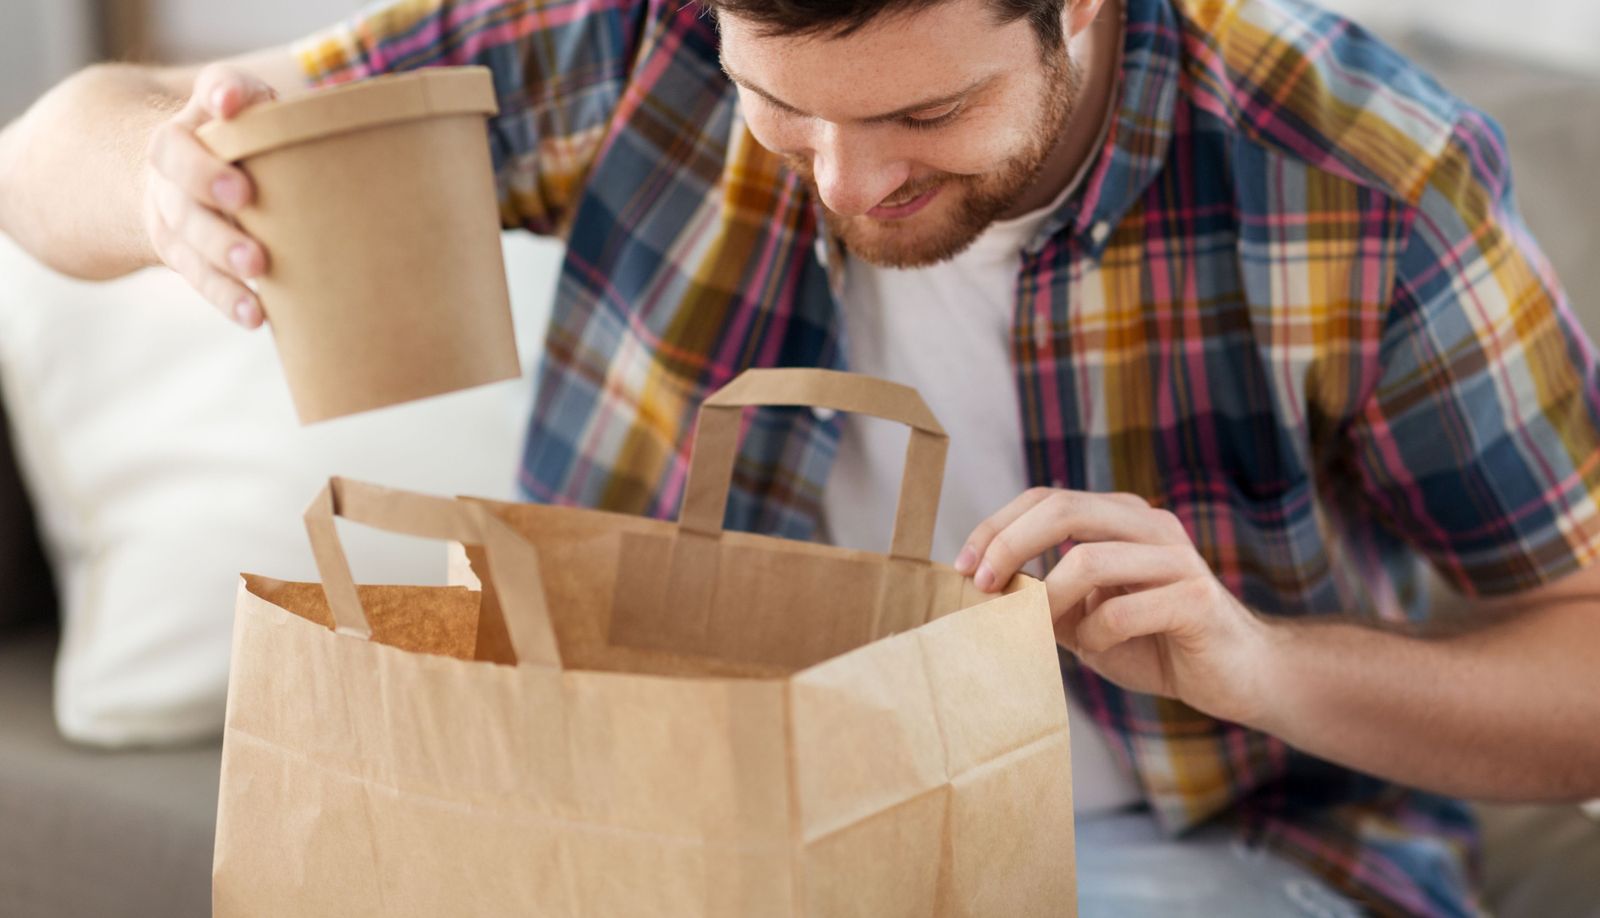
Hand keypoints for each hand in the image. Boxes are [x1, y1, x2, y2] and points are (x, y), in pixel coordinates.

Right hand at [141, 64, 276, 327]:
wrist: (177, 182)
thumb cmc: (240, 145)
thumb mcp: (251, 114)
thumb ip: (261, 104)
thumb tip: (272, 108)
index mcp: (196, 120)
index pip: (205, 93)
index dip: (218, 95)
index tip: (228, 102)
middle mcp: (174, 165)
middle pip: (179, 169)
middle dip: (206, 179)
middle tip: (243, 194)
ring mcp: (174, 212)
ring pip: (187, 229)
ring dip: (220, 248)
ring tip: (255, 265)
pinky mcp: (183, 255)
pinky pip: (200, 277)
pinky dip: (227, 297)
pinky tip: (255, 316)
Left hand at [955, 488, 1276, 725]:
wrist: (1236, 675)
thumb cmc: (1154, 643)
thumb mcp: (1084, 618)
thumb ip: (1045, 598)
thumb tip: (985, 589)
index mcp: (1121, 518)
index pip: (1047, 498)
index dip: (997, 526)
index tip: (963, 566)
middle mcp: (1149, 525)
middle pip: (1063, 508)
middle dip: (1009, 544)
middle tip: (981, 585)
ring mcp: (1176, 558)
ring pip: (1088, 558)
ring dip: (1050, 601)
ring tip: (1044, 630)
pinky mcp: (1196, 598)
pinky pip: (1121, 611)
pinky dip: (1094, 636)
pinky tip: (1099, 650)